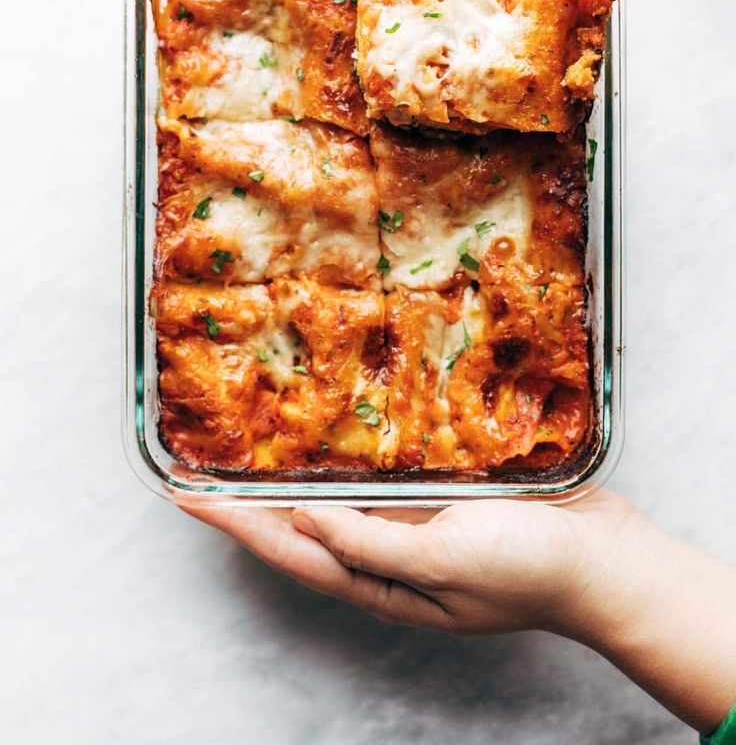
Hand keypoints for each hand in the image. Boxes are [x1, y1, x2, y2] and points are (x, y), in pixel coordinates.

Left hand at [178, 489, 638, 634]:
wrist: (601, 560)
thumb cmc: (528, 568)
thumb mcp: (442, 560)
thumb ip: (368, 540)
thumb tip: (298, 518)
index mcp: (382, 580)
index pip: (290, 549)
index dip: (235, 523)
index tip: (187, 495)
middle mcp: (388, 554)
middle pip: (303, 525)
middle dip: (253, 500)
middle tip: (209, 465)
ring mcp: (415, 526)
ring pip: (339, 497)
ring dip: (295, 475)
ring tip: (256, 444)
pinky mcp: (442, 498)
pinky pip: (382, 478)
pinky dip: (352, 458)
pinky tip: (340, 431)